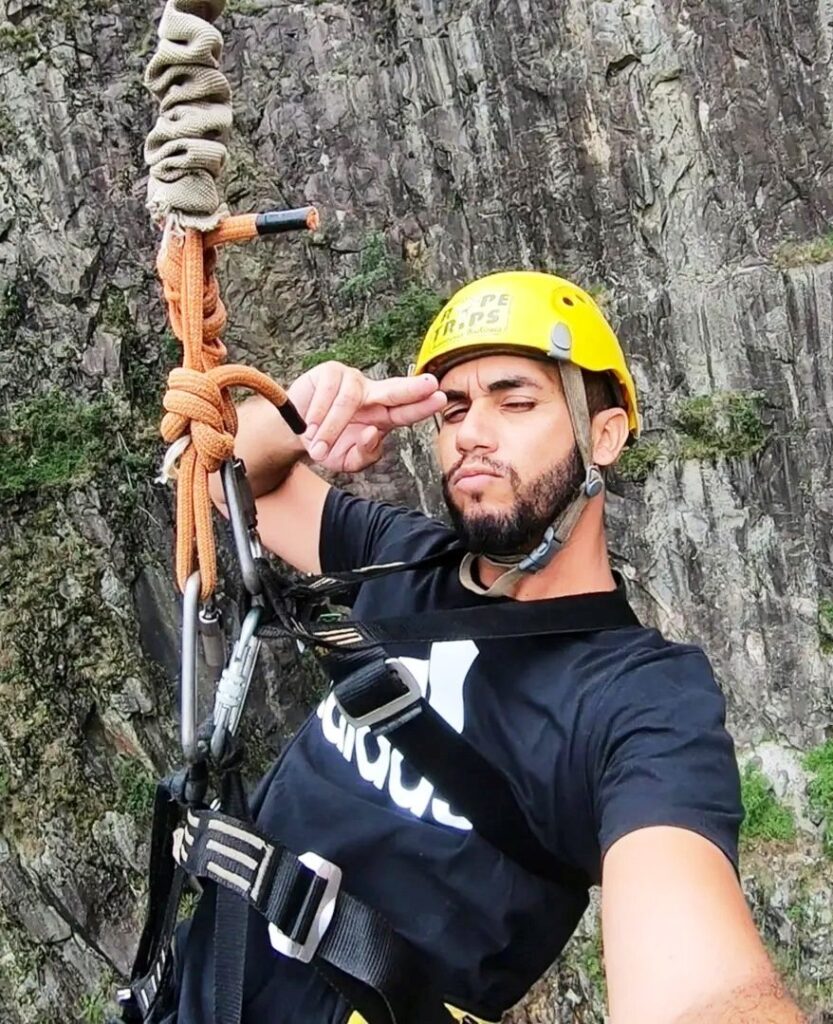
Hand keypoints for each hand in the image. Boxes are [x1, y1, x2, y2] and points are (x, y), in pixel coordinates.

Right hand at [287, 361, 446, 473]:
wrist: (293, 433)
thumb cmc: (326, 445)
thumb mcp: (347, 461)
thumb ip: (366, 455)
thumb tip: (374, 433)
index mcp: (382, 416)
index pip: (405, 410)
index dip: (422, 404)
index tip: (440, 398)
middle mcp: (371, 394)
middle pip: (394, 389)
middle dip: (413, 388)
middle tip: (431, 385)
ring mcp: (351, 380)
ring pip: (350, 401)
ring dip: (331, 428)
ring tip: (317, 447)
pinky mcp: (329, 372)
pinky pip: (328, 392)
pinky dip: (318, 413)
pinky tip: (309, 425)